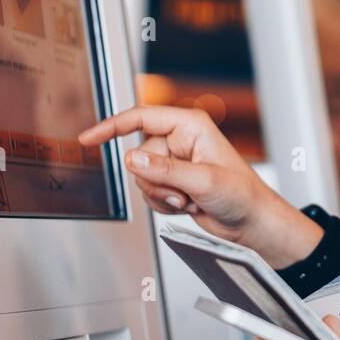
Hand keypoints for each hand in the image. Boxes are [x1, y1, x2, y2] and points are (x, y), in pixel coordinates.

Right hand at [79, 105, 321, 267]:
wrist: (251, 221)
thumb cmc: (242, 194)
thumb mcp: (203, 181)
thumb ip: (165, 169)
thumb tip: (132, 158)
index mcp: (190, 126)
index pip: (141, 118)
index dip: (111, 127)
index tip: (88, 138)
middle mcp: (181, 140)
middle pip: (139, 154)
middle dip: (156, 179)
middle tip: (182, 193)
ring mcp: (176, 161)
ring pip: (142, 176)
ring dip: (161, 194)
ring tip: (189, 200)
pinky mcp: (173, 180)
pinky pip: (149, 191)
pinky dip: (163, 202)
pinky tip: (187, 205)